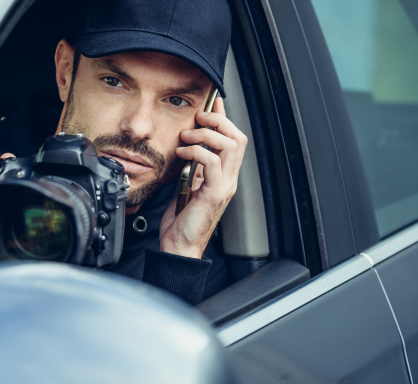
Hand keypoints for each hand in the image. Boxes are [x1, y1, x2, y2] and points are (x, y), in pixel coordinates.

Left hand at [159, 97, 247, 258]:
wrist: (179, 247)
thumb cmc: (182, 222)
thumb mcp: (187, 186)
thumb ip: (193, 168)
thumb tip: (188, 148)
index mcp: (223, 177)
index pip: (233, 140)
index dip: (224, 118)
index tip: (212, 103)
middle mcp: (228, 180)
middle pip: (238, 138)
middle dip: (218, 121)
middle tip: (197, 118)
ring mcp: (224, 187)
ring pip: (230, 146)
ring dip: (206, 134)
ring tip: (186, 136)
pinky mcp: (214, 194)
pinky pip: (212, 163)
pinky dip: (196, 152)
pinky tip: (182, 153)